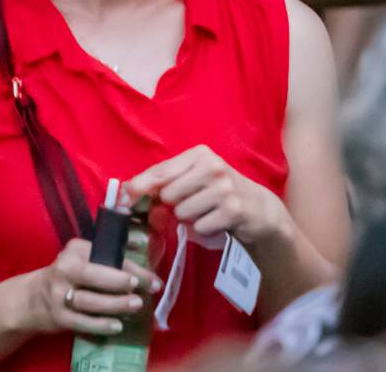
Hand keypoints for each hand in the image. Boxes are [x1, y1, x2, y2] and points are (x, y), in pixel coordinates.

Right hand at [14, 238, 159, 336]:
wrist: (34, 298)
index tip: (152, 278)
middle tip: (142, 290)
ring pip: (89, 301)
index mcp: (74, 251)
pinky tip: (117, 325)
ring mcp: (59, 295)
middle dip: (119, 282)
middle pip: (92, 276)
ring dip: (114, 304)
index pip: (102, 254)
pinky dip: (101, 325)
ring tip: (135, 306)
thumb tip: (142, 243)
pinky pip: (82, 322)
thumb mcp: (84, 258)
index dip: (129, 264)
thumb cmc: (70, 276)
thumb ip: (111, 252)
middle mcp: (64, 270)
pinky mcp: (59, 317)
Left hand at [126, 146, 288, 247]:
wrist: (260, 209)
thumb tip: (128, 190)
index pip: (161, 171)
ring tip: (207, 212)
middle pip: (168, 195)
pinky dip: (204, 229)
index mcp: (200, 154)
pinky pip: (199, 227)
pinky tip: (217, 222)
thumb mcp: (194, 178)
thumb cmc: (218, 191)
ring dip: (190, 218)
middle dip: (174, 205)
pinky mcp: (234, 211)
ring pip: (182, 212)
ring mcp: (225, 189)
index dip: (140, 185)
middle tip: (193, 203)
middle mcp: (213, 167)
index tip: (126, 195)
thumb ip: (164, 182)